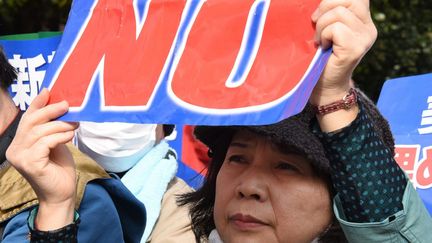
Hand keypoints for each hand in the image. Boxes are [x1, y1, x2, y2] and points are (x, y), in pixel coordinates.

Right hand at [6, 89, 77, 229]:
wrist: (62, 193)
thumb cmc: (59, 169)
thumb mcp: (55, 143)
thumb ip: (52, 129)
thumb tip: (61, 107)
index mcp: (19, 143)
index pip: (27, 119)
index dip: (37, 104)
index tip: (48, 90)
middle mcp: (14, 149)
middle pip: (31, 122)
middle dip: (50, 110)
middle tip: (67, 105)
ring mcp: (20, 157)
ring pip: (40, 131)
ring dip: (60, 125)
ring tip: (74, 124)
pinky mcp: (29, 163)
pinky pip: (45, 142)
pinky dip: (60, 136)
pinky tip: (70, 136)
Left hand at [310, 0, 376, 104]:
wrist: (325, 86)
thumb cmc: (321, 57)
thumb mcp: (327, 29)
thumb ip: (331, 13)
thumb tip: (320, 1)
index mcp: (363, 21)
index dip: (334, 0)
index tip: (319, 14)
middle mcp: (368, 28)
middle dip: (326, 8)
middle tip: (316, 25)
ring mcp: (364, 38)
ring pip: (339, 13)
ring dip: (321, 25)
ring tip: (320, 40)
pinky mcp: (355, 48)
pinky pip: (336, 28)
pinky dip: (323, 35)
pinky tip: (323, 47)